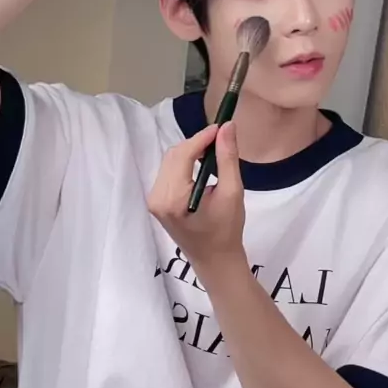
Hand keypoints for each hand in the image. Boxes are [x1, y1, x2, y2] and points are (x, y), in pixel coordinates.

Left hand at [147, 122, 245, 277]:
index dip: (202, 137)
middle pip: (174, 155)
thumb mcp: (232, 192)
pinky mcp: (156, 201)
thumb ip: (227, 158)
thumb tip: (227, 127)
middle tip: (220, 139)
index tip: (222, 127)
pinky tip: (201, 165)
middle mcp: (157, 198)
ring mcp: (154, 200)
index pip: (183, 155)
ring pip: (170, 161)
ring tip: (213, 152)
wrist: (214, 260)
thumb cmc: (227, 230)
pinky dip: (184, 163)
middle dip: (196, 143)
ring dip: (190, 152)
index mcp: (173, 199)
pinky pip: (168, 171)